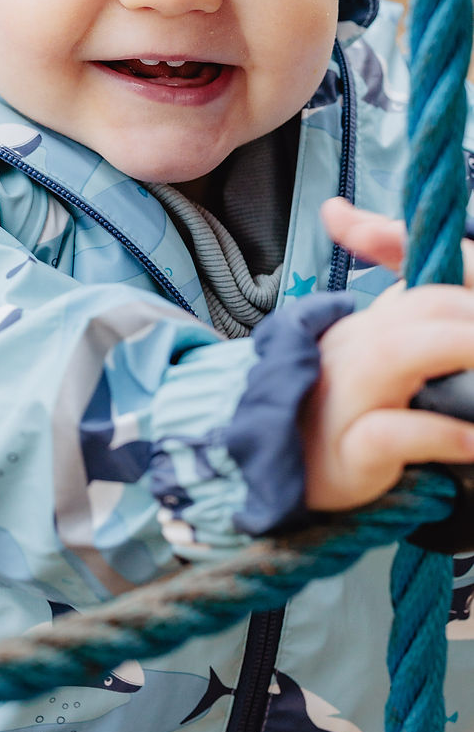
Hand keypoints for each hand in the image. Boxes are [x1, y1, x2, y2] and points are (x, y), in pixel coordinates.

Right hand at [301, 198, 473, 512]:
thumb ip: (402, 320)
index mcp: (361, 330)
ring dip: (453, 349)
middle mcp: (348, 353)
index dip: (461, 286)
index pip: (417, 289)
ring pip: (393, 355)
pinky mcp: (347, 453)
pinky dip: (435, 433)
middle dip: (465, 316)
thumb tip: (405, 260)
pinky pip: (388, 433)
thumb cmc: (337, 417)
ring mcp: (343, 401)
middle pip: (413, 310)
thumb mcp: (368, 361)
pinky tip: (470, 441)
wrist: (276, 471)